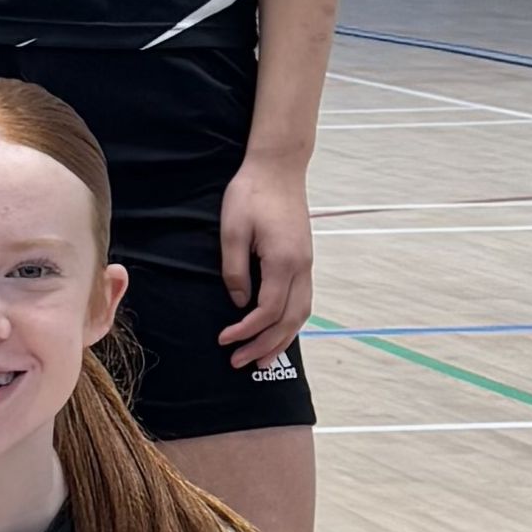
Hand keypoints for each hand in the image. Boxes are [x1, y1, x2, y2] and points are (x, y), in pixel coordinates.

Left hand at [217, 154, 314, 365]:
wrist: (278, 168)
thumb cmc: (251, 194)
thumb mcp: (232, 230)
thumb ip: (235, 270)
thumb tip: (238, 303)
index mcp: (283, 260)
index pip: (268, 309)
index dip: (246, 330)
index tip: (224, 340)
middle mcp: (302, 266)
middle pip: (289, 319)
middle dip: (265, 345)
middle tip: (240, 364)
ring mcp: (307, 263)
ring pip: (302, 313)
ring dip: (282, 339)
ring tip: (262, 360)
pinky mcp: (304, 259)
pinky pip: (302, 300)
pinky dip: (290, 322)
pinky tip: (277, 332)